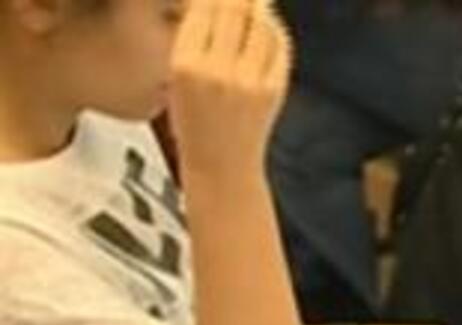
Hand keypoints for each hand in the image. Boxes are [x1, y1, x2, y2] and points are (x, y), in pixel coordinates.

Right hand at [167, 0, 291, 181]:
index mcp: (184, 64)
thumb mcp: (176, 77)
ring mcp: (249, 81)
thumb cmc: (194, 121)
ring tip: (257, 1)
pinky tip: (269, 24)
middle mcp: (217, 70)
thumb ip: (196, 38)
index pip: (204, 8)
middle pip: (234, 9)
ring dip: (260, 7)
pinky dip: (275, 31)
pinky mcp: (273, 90)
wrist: (221, 165)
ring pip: (261, 25)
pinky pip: (279, 47)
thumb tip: (217, 0)